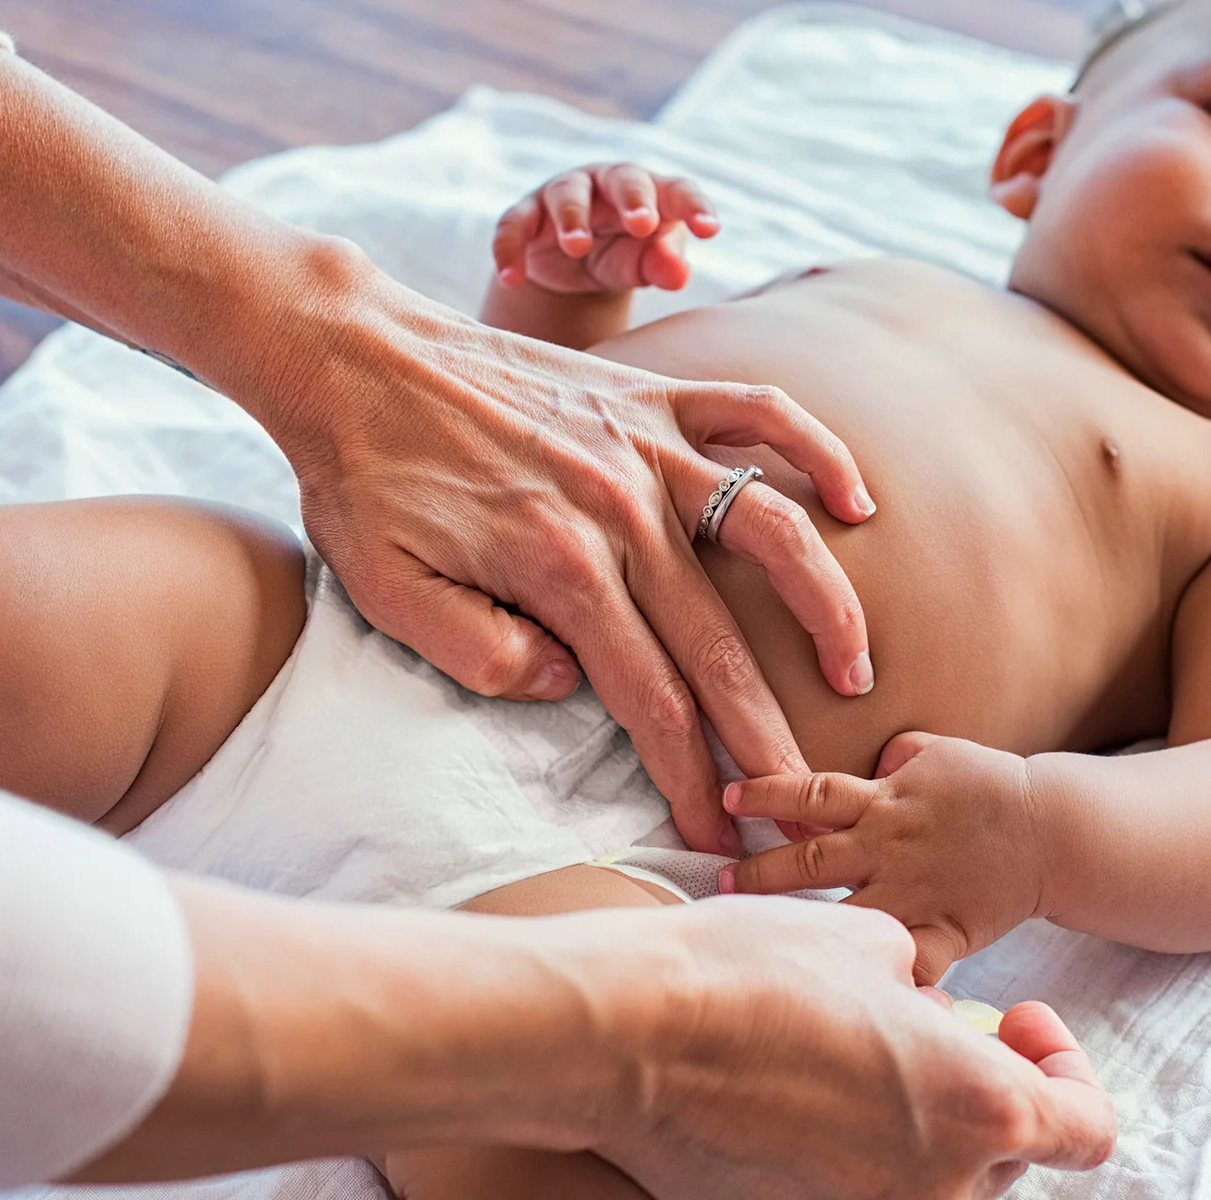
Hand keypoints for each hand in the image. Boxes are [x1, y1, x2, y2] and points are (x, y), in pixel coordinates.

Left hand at [223, 241, 876, 856]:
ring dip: (825, 609)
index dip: (689, 777)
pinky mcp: (650, 391)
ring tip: (856, 670)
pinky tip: (860, 504)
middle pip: (719, 644)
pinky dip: (820, 451)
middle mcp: (621, 507)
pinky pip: (759, 414)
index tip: (717, 835)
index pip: (650, 699)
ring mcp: (645, 443)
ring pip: (772, 533)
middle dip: (766, 736)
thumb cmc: (360, 479)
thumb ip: (479, 654)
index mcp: (559, 568)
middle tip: (803, 799)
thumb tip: (569, 687)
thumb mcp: (385, 593)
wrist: (350, 354)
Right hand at [492, 163, 719, 294]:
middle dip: (633, 198)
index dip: (694, 206)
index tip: (710, 231)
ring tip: (577, 247)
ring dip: (572, 218)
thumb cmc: (626, 255)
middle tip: (642, 224)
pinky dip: (510, 249)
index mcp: (651, 191)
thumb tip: (679, 275)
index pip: (678, 190)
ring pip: (567, 194)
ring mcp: (563, 194)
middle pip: (623, 178)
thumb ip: (663, 265)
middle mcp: (608, 183)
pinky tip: (513, 277)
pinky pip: (513, 226)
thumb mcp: (645, 265)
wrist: (573, 267)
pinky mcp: (526, 216)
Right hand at [587, 897, 1114, 1198]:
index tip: (1019, 1019)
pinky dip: (855, 1146)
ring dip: (923, 1122)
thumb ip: (926, 985)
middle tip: (937, 1024)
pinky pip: (858, 1187)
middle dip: (987, 1089)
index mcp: (978, 1108)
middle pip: (1007, 1158)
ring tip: (865, 1050)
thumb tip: (926, 1013)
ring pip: (932, 1178)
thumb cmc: (750, 972)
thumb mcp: (868, 940)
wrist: (625, 1033)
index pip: (1085, 1128)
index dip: (1067, 1069)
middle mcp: (936, 1183)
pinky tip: (807, 1084)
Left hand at [721, 733, 1052, 984]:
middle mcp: (888, 847)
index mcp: (883, 801)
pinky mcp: (941, 932)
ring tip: (753, 933)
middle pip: (808, 858)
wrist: (1051, 830)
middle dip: (756, 871)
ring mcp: (912, 893)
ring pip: (840, 912)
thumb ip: (894, 757)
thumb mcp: (938, 751)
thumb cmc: (992, 787)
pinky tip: (837, 1001)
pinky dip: (877, 982)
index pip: (809, 792)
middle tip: (714, 881)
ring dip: (795, 923)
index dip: (763, 793)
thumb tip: (868, 760)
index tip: (725, 798)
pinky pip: (904, 966)